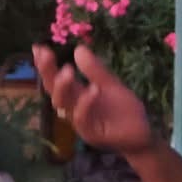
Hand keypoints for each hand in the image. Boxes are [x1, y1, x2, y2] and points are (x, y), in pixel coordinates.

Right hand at [32, 43, 155, 155]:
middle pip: (53, 90)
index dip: (46, 65)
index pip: (55, 79)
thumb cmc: (123, 110)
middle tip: (46, 55)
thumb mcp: (110, 85)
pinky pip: (82, 119)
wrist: (143, 133)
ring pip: (63, 105)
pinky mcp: (91, 134)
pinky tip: (93, 90)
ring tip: (68, 71)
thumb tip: (79, 49)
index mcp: (76, 95)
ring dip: (63, 87)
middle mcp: (74, 107)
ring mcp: (81, 122)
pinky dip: (85, 104)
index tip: (38, 48)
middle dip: (47, 72)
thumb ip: (95, 70)